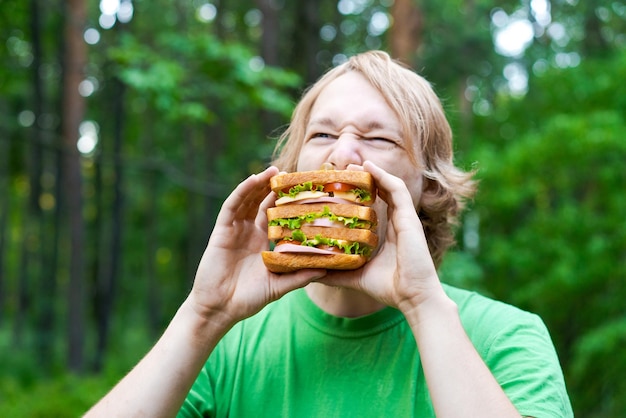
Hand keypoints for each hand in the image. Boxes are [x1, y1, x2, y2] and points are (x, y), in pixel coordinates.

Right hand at [189, 166, 324, 326]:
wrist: (220, 309)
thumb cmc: (249, 299)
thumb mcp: (279, 286)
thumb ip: (300, 276)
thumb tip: (327, 269)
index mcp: (263, 242)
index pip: (277, 216)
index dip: (288, 203)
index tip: (305, 191)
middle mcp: (250, 232)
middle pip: (263, 203)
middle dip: (275, 187)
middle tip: (292, 173)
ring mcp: (235, 230)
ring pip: (248, 200)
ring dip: (259, 183)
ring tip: (274, 170)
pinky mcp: (222, 231)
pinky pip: (232, 206)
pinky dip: (241, 191)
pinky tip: (252, 179)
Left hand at [317, 161, 442, 312]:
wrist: (412, 298)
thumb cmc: (388, 288)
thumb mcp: (356, 277)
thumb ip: (336, 272)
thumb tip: (312, 272)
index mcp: (388, 234)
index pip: (374, 207)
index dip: (360, 195)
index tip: (341, 188)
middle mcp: (397, 223)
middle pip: (381, 192)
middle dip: (364, 180)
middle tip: (342, 171)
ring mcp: (405, 219)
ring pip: (389, 186)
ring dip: (372, 173)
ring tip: (354, 165)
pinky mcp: (410, 218)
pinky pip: (397, 189)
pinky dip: (384, 176)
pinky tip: (369, 167)